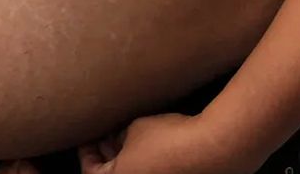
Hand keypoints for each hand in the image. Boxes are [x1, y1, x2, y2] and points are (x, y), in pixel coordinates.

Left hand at [79, 112, 253, 173]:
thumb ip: (118, 137)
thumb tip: (116, 141)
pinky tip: (150, 146)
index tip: (89, 136)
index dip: (87, 151)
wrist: (212, 149)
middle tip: (108, 135)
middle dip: (108, 155)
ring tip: (130, 138)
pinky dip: (145, 164)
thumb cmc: (169, 140)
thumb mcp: (134, 129)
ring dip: (127, 160)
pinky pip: (151, 173)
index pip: (91, 171)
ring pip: (132, 173)